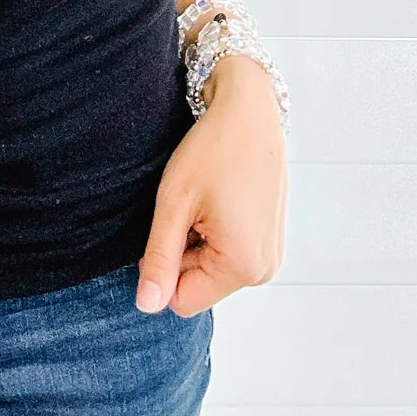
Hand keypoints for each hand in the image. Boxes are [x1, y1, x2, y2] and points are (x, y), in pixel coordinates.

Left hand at [135, 55, 287, 318]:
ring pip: (211, 269)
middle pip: (198, 285)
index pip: (180, 300)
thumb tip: (146, 306)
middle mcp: (265, 269)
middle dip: (183, 251)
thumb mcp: (174, 204)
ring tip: (206, 200)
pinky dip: (214, 232)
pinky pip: (229, 254)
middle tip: (189, 206)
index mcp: (244, 266)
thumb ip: (159, 259)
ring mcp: (271, 255)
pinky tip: (219, 198)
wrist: (251, 109)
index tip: (170, 223)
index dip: (162, 266)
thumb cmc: (212, 150)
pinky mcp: (270, 240)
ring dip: (198, 240)